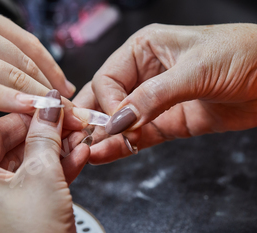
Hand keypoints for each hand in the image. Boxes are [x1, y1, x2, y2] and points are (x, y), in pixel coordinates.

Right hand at [0, 0, 75, 111]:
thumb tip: (11, 63)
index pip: (30, 47)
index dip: (54, 70)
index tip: (69, 90)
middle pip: (27, 64)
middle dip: (55, 91)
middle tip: (75, 111)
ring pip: (10, 74)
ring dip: (41, 98)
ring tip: (62, 117)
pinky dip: (5, 98)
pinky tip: (26, 108)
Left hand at [0, 94, 89, 232]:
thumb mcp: (42, 174)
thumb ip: (45, 135)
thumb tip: (48, 109)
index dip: (27, 115)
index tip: (48, 107)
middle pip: (14, 148)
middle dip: (48, 135)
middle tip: (68, 122)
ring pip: (27, 166)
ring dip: (56, 152)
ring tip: (78, 138)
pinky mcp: (14, 216)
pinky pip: (33, 184)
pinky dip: (55, 171)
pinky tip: (77, 157)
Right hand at [76, 23, 256, 163]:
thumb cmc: (243, 54)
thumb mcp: (194, 69)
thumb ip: (153, 95)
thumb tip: (120, 118)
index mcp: (143, 48)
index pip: (108, 78)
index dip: (108, 102)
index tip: (114, 121)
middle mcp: (144, 73)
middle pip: (106, 98)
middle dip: (94, 118)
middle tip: (82, 137)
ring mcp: (154, 101)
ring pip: (120, 120)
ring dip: (105, 136)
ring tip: (89, 151)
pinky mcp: (166, 122)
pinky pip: (138, 135)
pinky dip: (122, 146)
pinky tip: (106, 153)